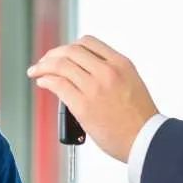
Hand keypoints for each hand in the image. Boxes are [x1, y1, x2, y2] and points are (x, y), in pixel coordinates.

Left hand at [27, 35, 158, 161]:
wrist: (146, 140)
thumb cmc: (139, 119)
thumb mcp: (131, 83)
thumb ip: (111, 73)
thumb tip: (85, 72)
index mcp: (120, 64)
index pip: (88, 43)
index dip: (69, 46)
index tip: (62, 54)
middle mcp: (106, 71)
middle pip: (70, 51)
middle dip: (52, 55)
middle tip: (44, 62)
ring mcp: (94, 87)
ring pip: (60, 65)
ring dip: (43, 66)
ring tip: (36, 71)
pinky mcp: (83, 105)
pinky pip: (58, 85)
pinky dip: (45, 80)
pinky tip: (42, 82)